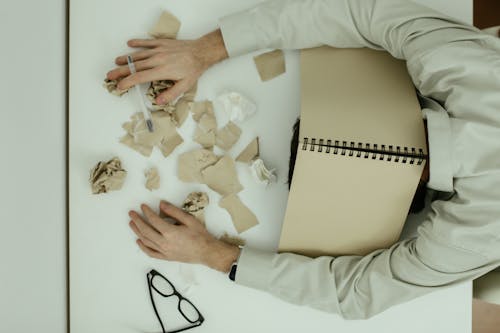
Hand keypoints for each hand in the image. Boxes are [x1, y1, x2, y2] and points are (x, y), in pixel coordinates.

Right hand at [106, 29, 228, 103]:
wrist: (201, 52)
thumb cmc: (193, 69)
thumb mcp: (185, 86)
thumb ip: (170, 94)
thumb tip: (158, 101)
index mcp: (162, 71)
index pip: (139, 77)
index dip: (127, 82)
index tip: (120, 86)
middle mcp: (158, 59)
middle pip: (135, 66)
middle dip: (121, 71)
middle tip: (110, 75)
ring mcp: (159, 50)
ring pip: (138, 55)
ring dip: (126, 58)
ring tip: (116, 62)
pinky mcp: (162, 43)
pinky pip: (147, 42)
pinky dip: (138, 43)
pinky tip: (130, 44)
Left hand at [128, 200, 239, 272]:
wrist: (206, 252)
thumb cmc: (200, 236)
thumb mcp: (189, 220)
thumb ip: (174, 212)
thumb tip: (161, 204)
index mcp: (170, 233)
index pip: (154, 220)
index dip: (147, 212)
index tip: (143, 206)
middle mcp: (165, 243)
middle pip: (146, 230)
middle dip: (137, 221)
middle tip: (132, 213)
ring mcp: (164, 251)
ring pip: (146, 241)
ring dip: (137, 232)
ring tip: (132, 224)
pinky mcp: (166, 257)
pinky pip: (151, 253)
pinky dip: (143, 247)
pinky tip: (139, 241)